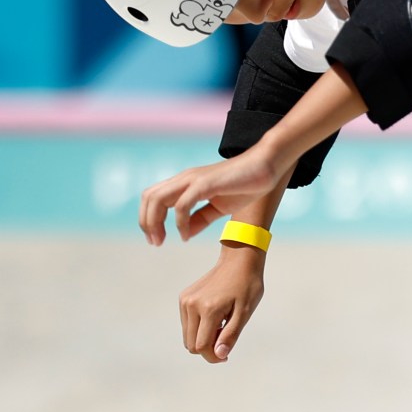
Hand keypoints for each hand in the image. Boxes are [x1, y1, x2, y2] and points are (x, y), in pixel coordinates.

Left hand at [139, 147, 288, 244]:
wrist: (265, 168)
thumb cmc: (245, 185)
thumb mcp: (219, 207)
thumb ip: (201, 219)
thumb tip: (185, 233)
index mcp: (186, 183)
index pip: (154, 197)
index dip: (149, 218)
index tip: (156, 239)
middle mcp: (184, 179)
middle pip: (149, 197)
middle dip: (146, 222)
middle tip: (154, 243)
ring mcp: (193, 180)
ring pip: (158, 199)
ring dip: (155, 222)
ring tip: (161, 240)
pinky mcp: (204, 184)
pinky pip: (182, 205)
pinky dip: (179, 223)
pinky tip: (186, 235)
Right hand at [179, 245, 265, 362]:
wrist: (238, 261)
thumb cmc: (247, 287)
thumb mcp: (245, 313)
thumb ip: (231, 335)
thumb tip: (219, 355)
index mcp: (208, 309)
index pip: (201, 346)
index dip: (213, 357)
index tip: (226, 356)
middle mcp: (191, 305)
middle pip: (191, 344)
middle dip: (208, 349)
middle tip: (226, 338)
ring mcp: (185, 301)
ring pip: (187, 336)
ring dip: (203, 338)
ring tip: (222, 326)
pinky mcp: (183, 298)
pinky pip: (187, 324)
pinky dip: (199, 328)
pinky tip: (215, 318)